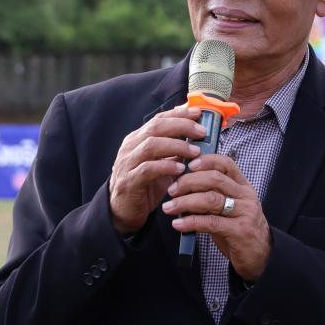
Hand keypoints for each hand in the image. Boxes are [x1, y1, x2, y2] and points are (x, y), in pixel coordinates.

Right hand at [107, 106, 203, 234]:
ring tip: (195, 151)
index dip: (178, 114)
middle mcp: (130, 148)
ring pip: (151, 145)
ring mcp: (127, 164)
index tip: (198, 113)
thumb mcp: (161, 164)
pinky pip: (147, 169)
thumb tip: (197, 135)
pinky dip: (165, 166)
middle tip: (201, 132)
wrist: (123, 212)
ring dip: (176, 145)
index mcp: (137, 139)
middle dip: (181, 126)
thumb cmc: (146, 186)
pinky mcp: (128, 182)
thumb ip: (174, 150)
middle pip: (155, 127)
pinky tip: (180, 168)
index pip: (158, 119)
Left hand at [162, 152, 270, 279]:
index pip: (226, 164)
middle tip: (171, 190)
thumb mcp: (229, 208)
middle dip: (189, 182)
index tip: (187, 165)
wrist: (261, 256)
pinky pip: (211, 222)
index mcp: (243, 187)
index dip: (206, 161)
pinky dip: (191, 222)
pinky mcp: (240, 231)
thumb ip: (212, 196)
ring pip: (211, 199)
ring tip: (169, 207)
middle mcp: (246, 196)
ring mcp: (245, 212)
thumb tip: (183, 187)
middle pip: (214, 179)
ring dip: (185, 202)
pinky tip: (179, 224)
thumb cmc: (239, 230)